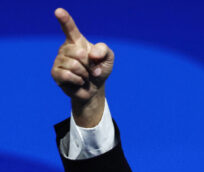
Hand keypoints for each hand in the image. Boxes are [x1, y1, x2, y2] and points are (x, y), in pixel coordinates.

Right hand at [51, 8, 113, 126]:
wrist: (95, 88)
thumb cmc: (100, 70)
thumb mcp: (108, 58)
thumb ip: (103, 50)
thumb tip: (91, 54)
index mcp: (76, 41)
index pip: (69, 28)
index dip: (64, 19)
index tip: (58, 11)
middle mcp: (65, 48)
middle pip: (79, 53)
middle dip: (90, 64)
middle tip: (91, 69)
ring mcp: (59, 60)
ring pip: (74, 65)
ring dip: (85, 73)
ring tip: (85, 76)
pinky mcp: (55, 73)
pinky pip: (68, 75)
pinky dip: (78, 80)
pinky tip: (79, 81)